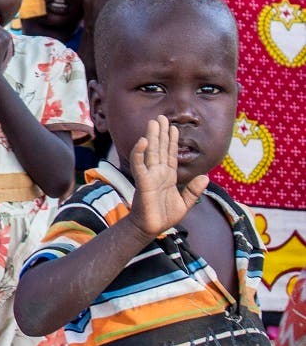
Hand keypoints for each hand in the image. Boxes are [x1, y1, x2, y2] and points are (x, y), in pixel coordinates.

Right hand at [127, 115, 208, 238]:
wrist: (151, 229)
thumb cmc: (165, 216)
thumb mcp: (186, 203)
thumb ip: (194, 190)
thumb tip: (206, 177)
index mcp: (168, 176)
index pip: (170, 155)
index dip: (171, 141)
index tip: (172, 127)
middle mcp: (158, 173)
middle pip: (159, 149)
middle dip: (160, 133)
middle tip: (160, 117)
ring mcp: (150, 175)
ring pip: (150, 152)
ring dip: (151, 136)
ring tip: (153, 122)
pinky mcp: (143, 181)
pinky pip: (140, 164)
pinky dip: (140, 152)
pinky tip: (143, 141)